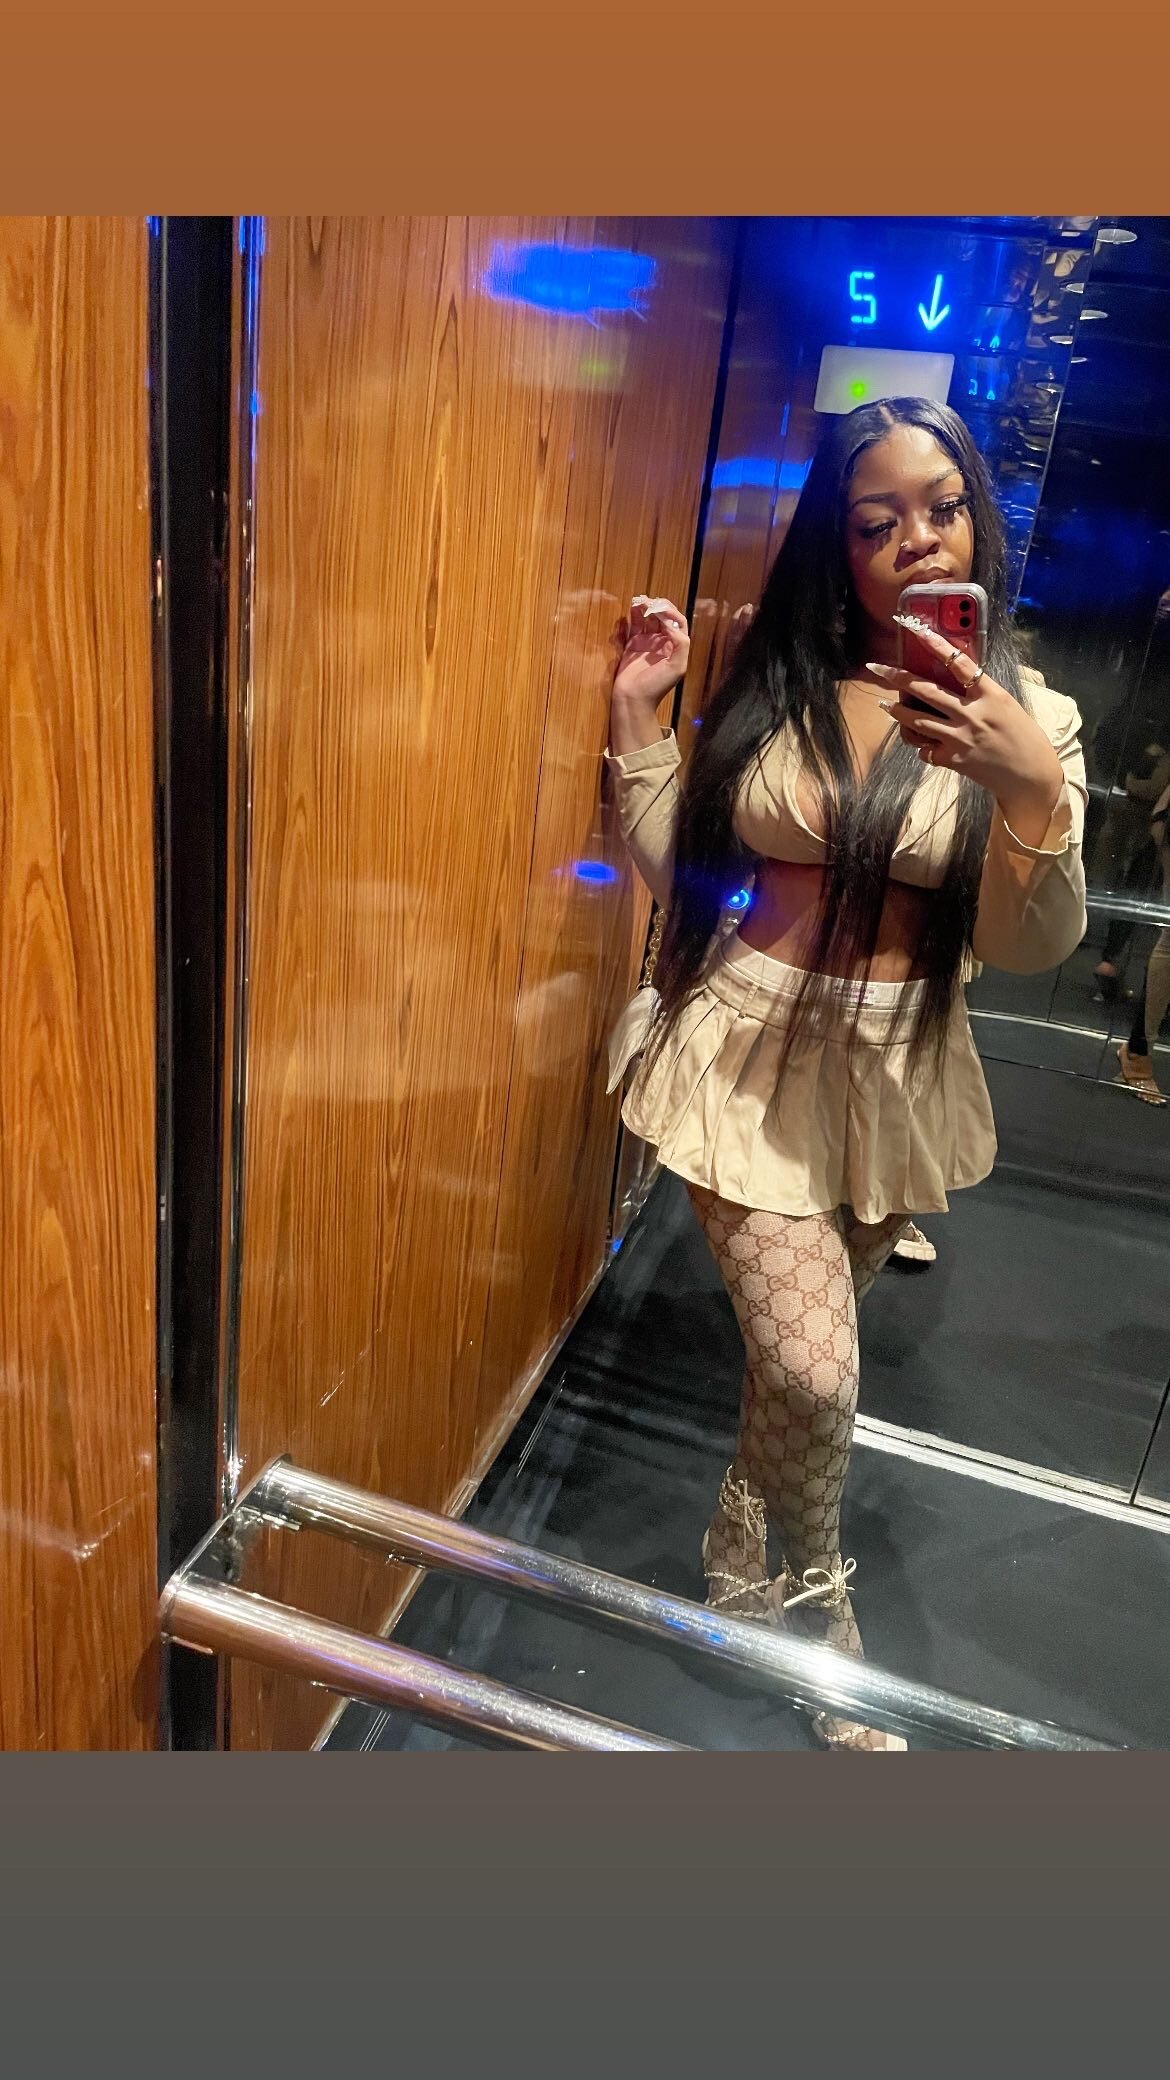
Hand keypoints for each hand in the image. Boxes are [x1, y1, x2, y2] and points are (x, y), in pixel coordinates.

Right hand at [612, 596, 689, 708]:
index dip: (670, 613)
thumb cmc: (656, 686)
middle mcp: (662, 643)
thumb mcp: (677, 667)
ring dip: (644, 608)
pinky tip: (632, 608)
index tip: (660, 608)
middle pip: (662, 618)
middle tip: (648, 600)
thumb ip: (680, 644)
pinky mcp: (632, 645)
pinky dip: (633, 616)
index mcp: (675, 647)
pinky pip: (634, 626)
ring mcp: (647, 643)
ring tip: (639, 600)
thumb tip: (672, 625)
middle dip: (656, 607)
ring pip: (648, 619)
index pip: (677, 622)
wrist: (633, 699)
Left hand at [866, 616, 1063, 839]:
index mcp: (990, 694)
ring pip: (916, 721)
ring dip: (897, 712)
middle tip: (877, 669)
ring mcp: (959, 738)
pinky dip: (921, 744)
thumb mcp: (1006, 705)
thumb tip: (954, 676)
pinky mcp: (952, 759)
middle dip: (897, 678)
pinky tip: (919, 741)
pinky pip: (925, 749)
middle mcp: (972, 714)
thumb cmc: (1022, 736)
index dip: (936, 644)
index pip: (959, 662)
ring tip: (885, 706)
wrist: (1029, 775)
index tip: (917, 630)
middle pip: (926, 691)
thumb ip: (980, 692)